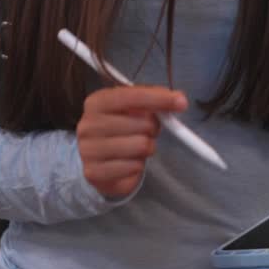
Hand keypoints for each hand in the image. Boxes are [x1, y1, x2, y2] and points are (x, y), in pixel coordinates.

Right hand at [77, 84, 187, 199]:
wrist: (97, 160)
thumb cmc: (119, 129)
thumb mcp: (130, 109)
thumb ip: (150, 101)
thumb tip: (178, 100)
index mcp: (96, 102)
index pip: (130, 96)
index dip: (157, 98)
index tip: (180, 102)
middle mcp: (88, 124)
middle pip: (142, 123)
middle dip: (152, 128)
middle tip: (147, 132)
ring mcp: (88, 149)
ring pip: (141, 146)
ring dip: (146, 148)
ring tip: (136, 147)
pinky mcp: (94, 173)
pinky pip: (134, 167)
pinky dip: (138, 165)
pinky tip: (128, 162)